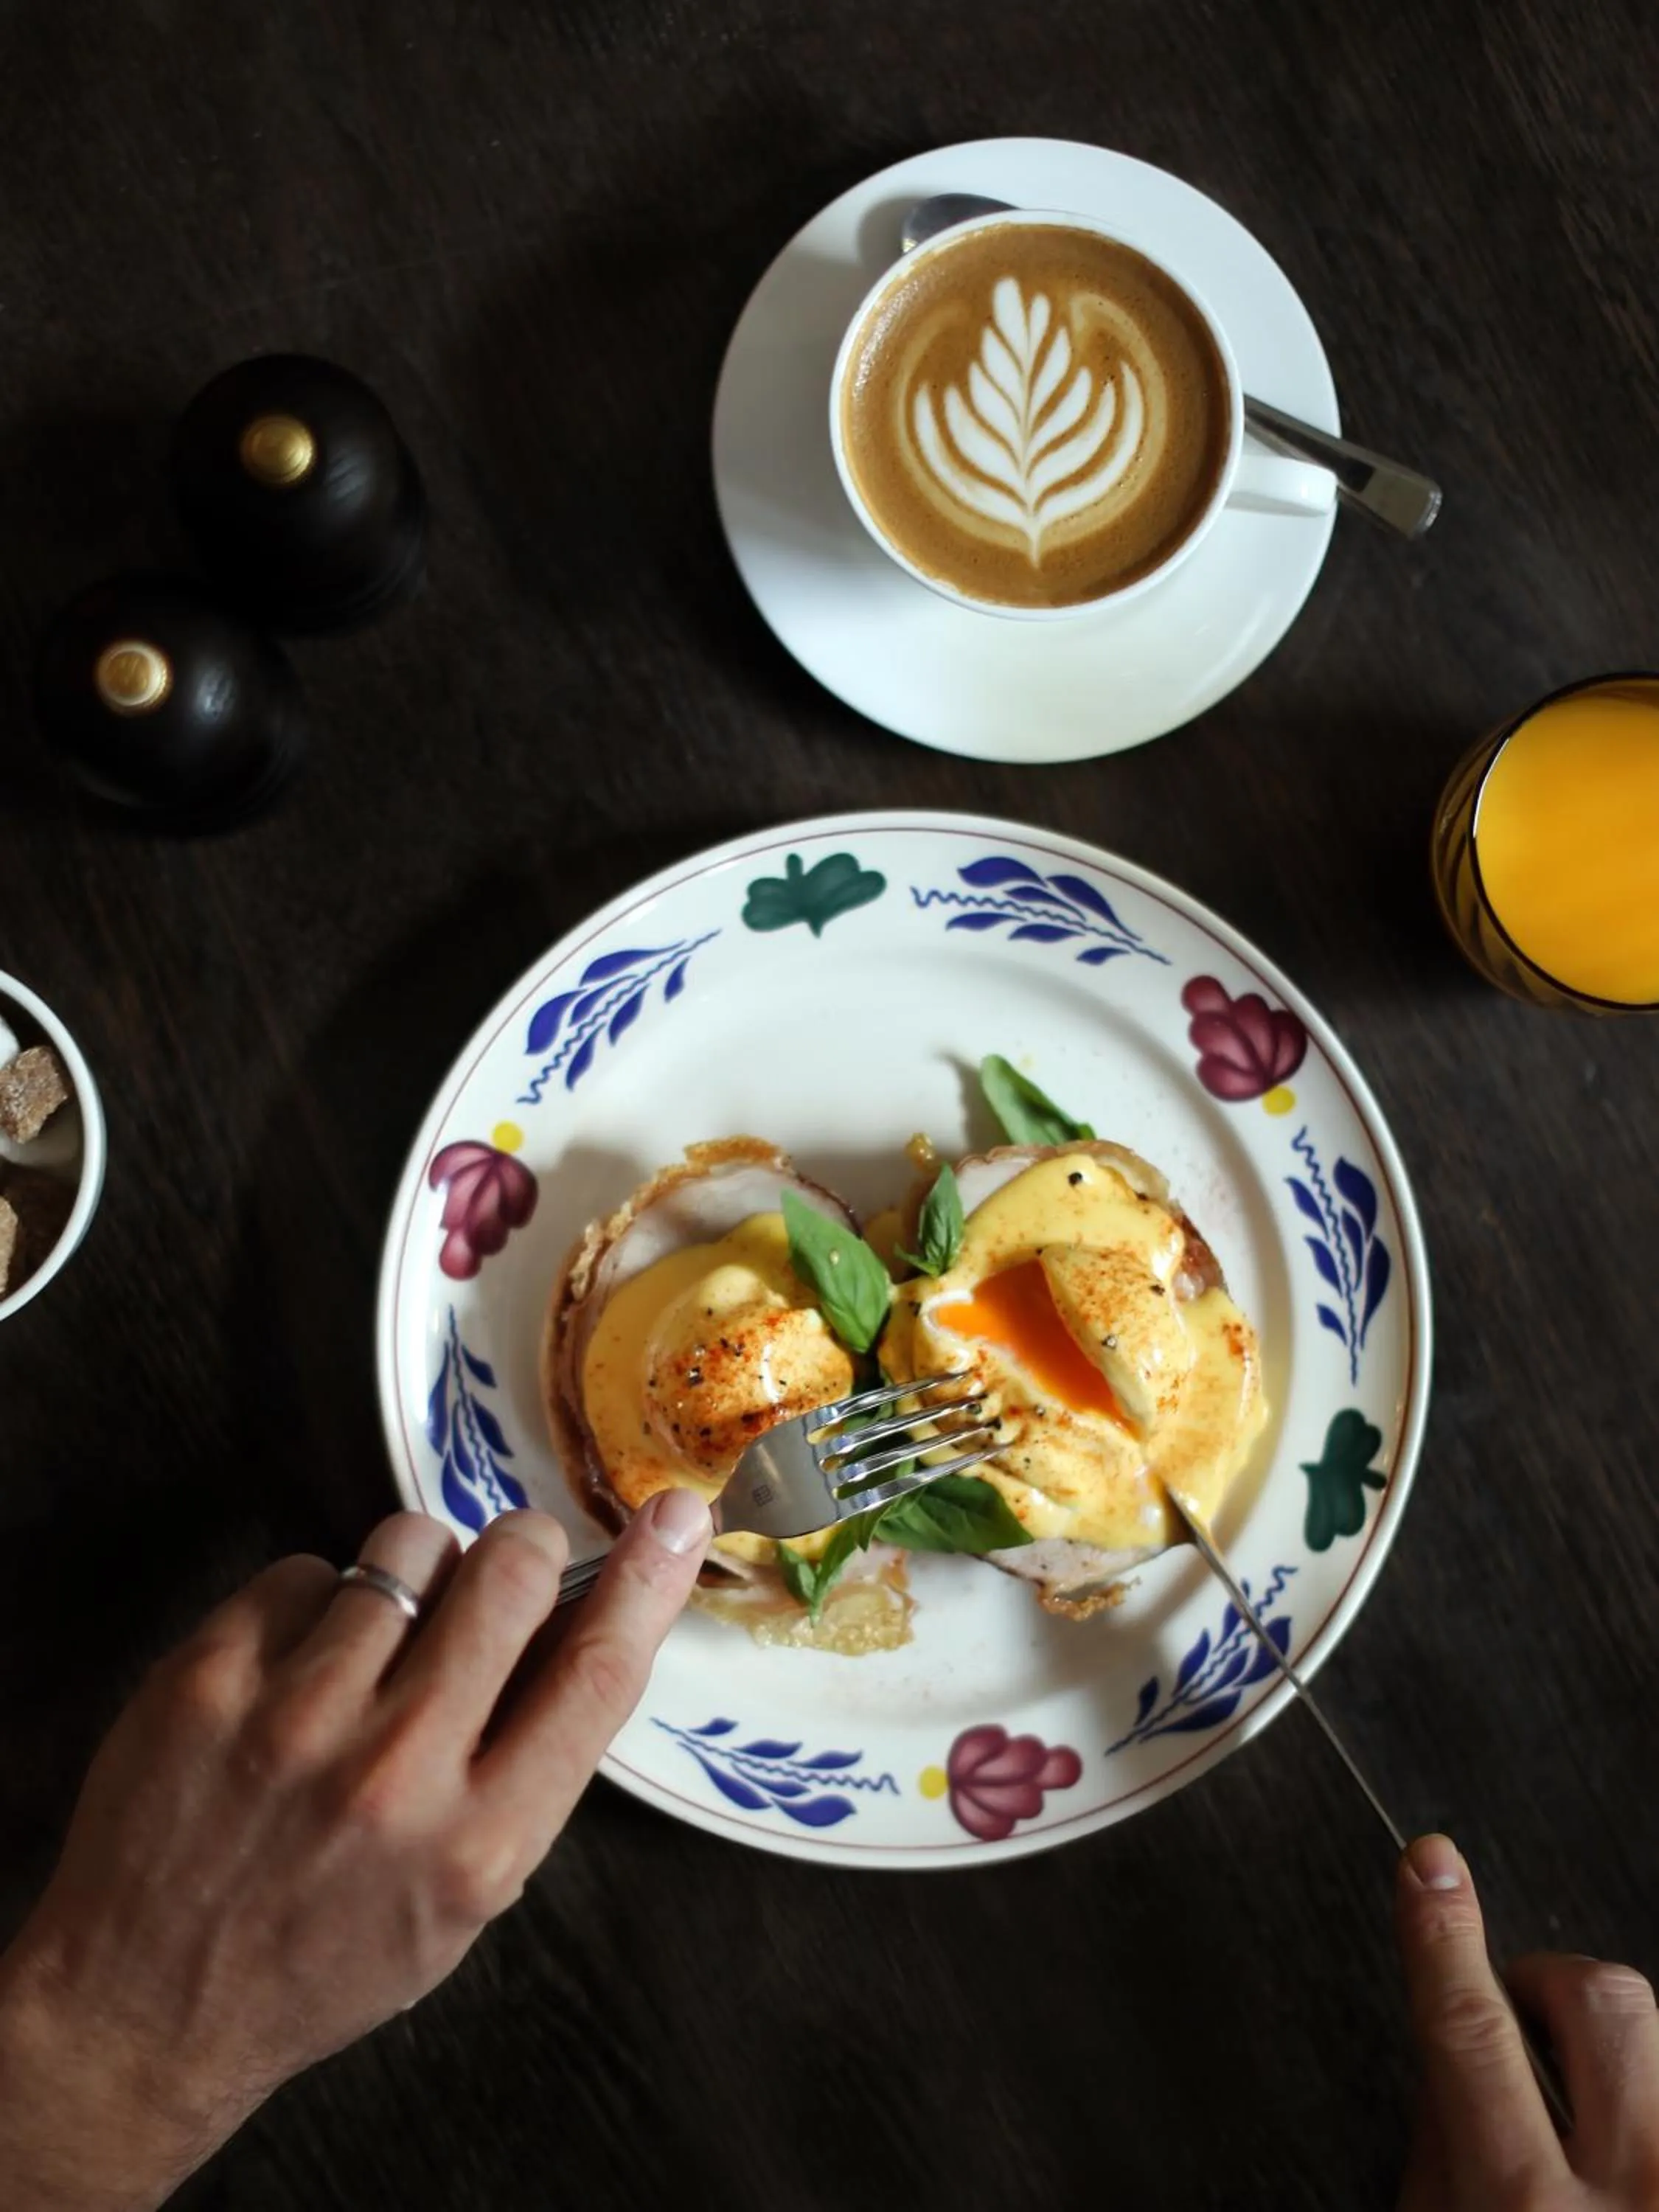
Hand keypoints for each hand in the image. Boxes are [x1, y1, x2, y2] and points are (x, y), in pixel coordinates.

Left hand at [0, 1494, 710, 2211]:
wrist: (143, 2007)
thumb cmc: (322, 1953)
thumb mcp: (463, 1896)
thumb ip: (528, 1765)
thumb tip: (588, 1615)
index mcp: (477, 1844)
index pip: (596, 1673)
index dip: (650, 1580)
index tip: (678, 1516)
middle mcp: (393, 1775)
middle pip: (510, 1573)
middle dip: (520, 1551)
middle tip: (502, 1575)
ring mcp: (292, 1718)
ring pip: (407, 1546)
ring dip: (412, 1576)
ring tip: (378, 1645)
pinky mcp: (207, 1677)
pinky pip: (306, 1567)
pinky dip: (316, 1603)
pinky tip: (296, 1672)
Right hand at [1396, 1833, 1658, 2207]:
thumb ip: (1441, 2144)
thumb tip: (1446, 2031)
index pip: (1472, 2027)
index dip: (1442, 1932)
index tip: (1428, 1867)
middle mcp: (1638, 2193)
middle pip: (1598, 1999)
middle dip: (1547, 1988)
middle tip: (1519, 2029)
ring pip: (1657, 2035)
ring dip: (1608, 2061)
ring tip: (1583, 2131)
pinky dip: (1642, 2099)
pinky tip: (1624, 2160)